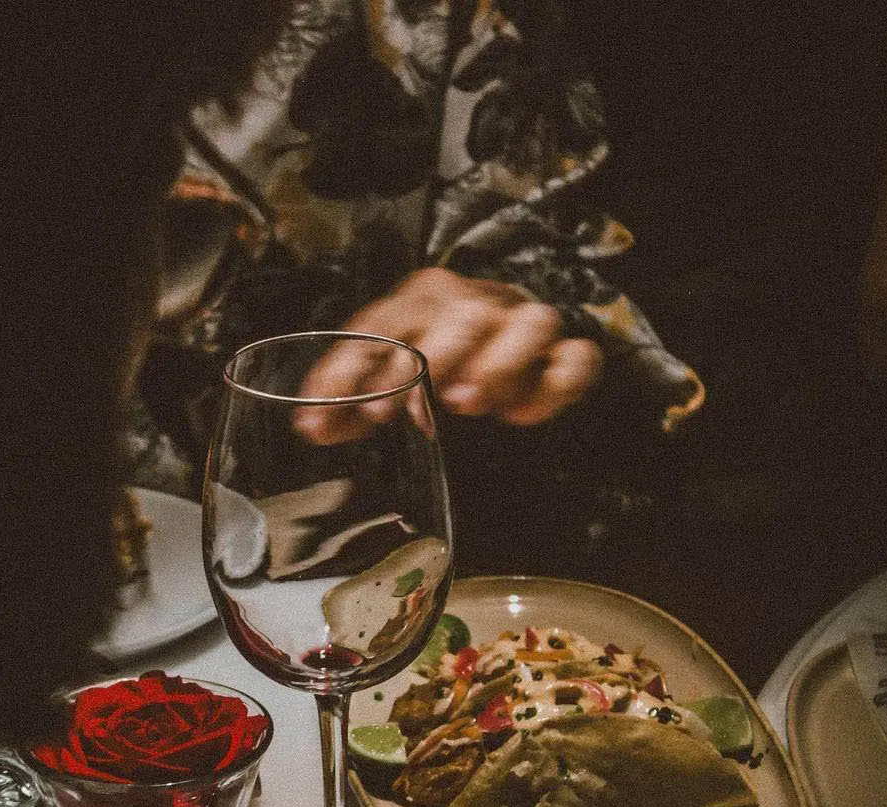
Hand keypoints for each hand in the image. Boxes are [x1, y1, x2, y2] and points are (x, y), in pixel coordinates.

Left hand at [294, 269, 601, 442]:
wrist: (500, 357)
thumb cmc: (431, 367)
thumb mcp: (383, 380)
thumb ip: (348, 400)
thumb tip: (311, 427)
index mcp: (424, 299)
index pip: (392, 321)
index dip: (374, 366)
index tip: (365, 411)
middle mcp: (478, 302)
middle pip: (465, 314)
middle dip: (436, 361)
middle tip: (413, 409)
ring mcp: (524, 325)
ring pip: (532, 324)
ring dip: (501, 364)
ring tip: (469, 404)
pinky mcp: (562, 356)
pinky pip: (576, 360)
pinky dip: (554, 386)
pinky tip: (521, 415)